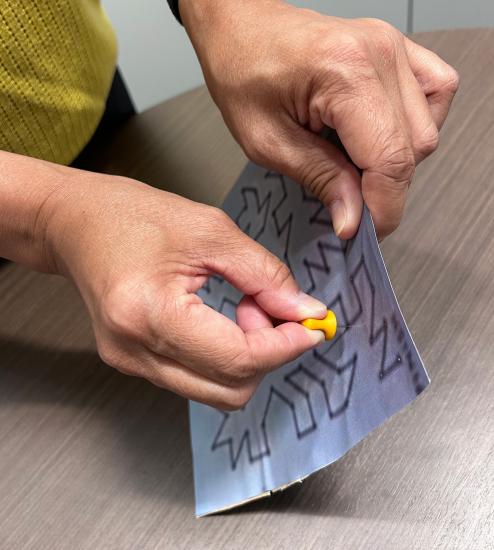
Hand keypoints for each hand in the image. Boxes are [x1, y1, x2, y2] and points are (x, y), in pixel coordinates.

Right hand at [45, 174, 325, 408]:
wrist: (76, 222)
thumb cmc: (133, 215)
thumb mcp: (212, 231)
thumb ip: (265, 276)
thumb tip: (305, 312)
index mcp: (151, 313)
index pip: (238, 359)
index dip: (285, 346)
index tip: (311, 326)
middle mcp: (135, 351)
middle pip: (230, 390)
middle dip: (268, 354)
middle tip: (271, 308)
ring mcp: (130, 363)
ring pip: (215, 391)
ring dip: (246, 357)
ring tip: (244, 308)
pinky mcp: (133, 363)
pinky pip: (196, 378)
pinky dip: (223, 357)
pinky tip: (223, 320)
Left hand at [182, 0, 458, 238]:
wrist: (242, 26)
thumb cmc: (242, 71)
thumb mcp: (267, 141)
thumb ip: (319, 179)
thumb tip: (354, 218)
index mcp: (344, 74)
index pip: (390, 159)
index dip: (383, 207)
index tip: (364, 231)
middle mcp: (379, 54)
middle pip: (415, 147)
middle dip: (385, 189)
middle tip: (350, 204)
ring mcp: (393, 47)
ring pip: (428, 129)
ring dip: (397, 161)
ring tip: (355, 165)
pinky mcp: (398, 49)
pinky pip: (435, 96)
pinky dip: (414, 128)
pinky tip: (381, 136)